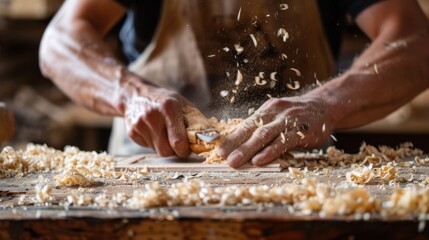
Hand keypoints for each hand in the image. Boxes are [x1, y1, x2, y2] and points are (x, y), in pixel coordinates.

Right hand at [124, 87, 190, 156]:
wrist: (135, 95)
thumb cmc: (164, 100)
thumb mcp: (182, 104)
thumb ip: (196, 121)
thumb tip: (210, 138)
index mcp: (169, 107)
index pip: (178, 141)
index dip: (185, 149)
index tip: (188, 147)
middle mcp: (152, 116)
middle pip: (166, 151)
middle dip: (174, 151)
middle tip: (178, 144)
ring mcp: (139, 124)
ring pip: (157, 151)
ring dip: (164, 147)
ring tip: (165, 134)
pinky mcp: (131, 132)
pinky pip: (147, 147)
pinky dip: (153, 144)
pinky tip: (153, 132)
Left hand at [217, 96, 334, 167]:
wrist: (326, 106)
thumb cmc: (298, 115)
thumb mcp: (279, 116)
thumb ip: (265, 128)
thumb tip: (244, 146)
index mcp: (267, 109)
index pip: (246, 125)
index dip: (232, 138)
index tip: (219, 151)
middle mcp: (276, 112)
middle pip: (252, 130)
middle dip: (235, 145)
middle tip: (223, 158)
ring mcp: (289, 120)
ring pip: (264, 136)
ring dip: (247, 150)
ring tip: (235, 162)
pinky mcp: (302, 131)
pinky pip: (282, 142)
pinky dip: (269, 152)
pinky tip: (259, 161)